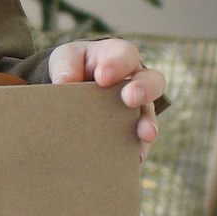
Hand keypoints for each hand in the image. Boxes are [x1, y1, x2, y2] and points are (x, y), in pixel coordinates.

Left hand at [48, 38, 164, 151]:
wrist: (72, 88)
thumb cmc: (73, 66)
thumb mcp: (65, 58)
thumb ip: (65, 66)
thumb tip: (64, 84)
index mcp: (119, 56)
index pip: (125, 55)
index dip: (117, 65)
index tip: (102, 77)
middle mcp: (135, 80)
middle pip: (152, 81)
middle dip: (144, 90)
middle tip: (130, 98)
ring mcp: (138, 107)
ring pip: (150, 114)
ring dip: (149, 124)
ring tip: (145, 135)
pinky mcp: (133, 130)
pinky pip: (141, 141)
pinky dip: (138, 150)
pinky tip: (134, 159)